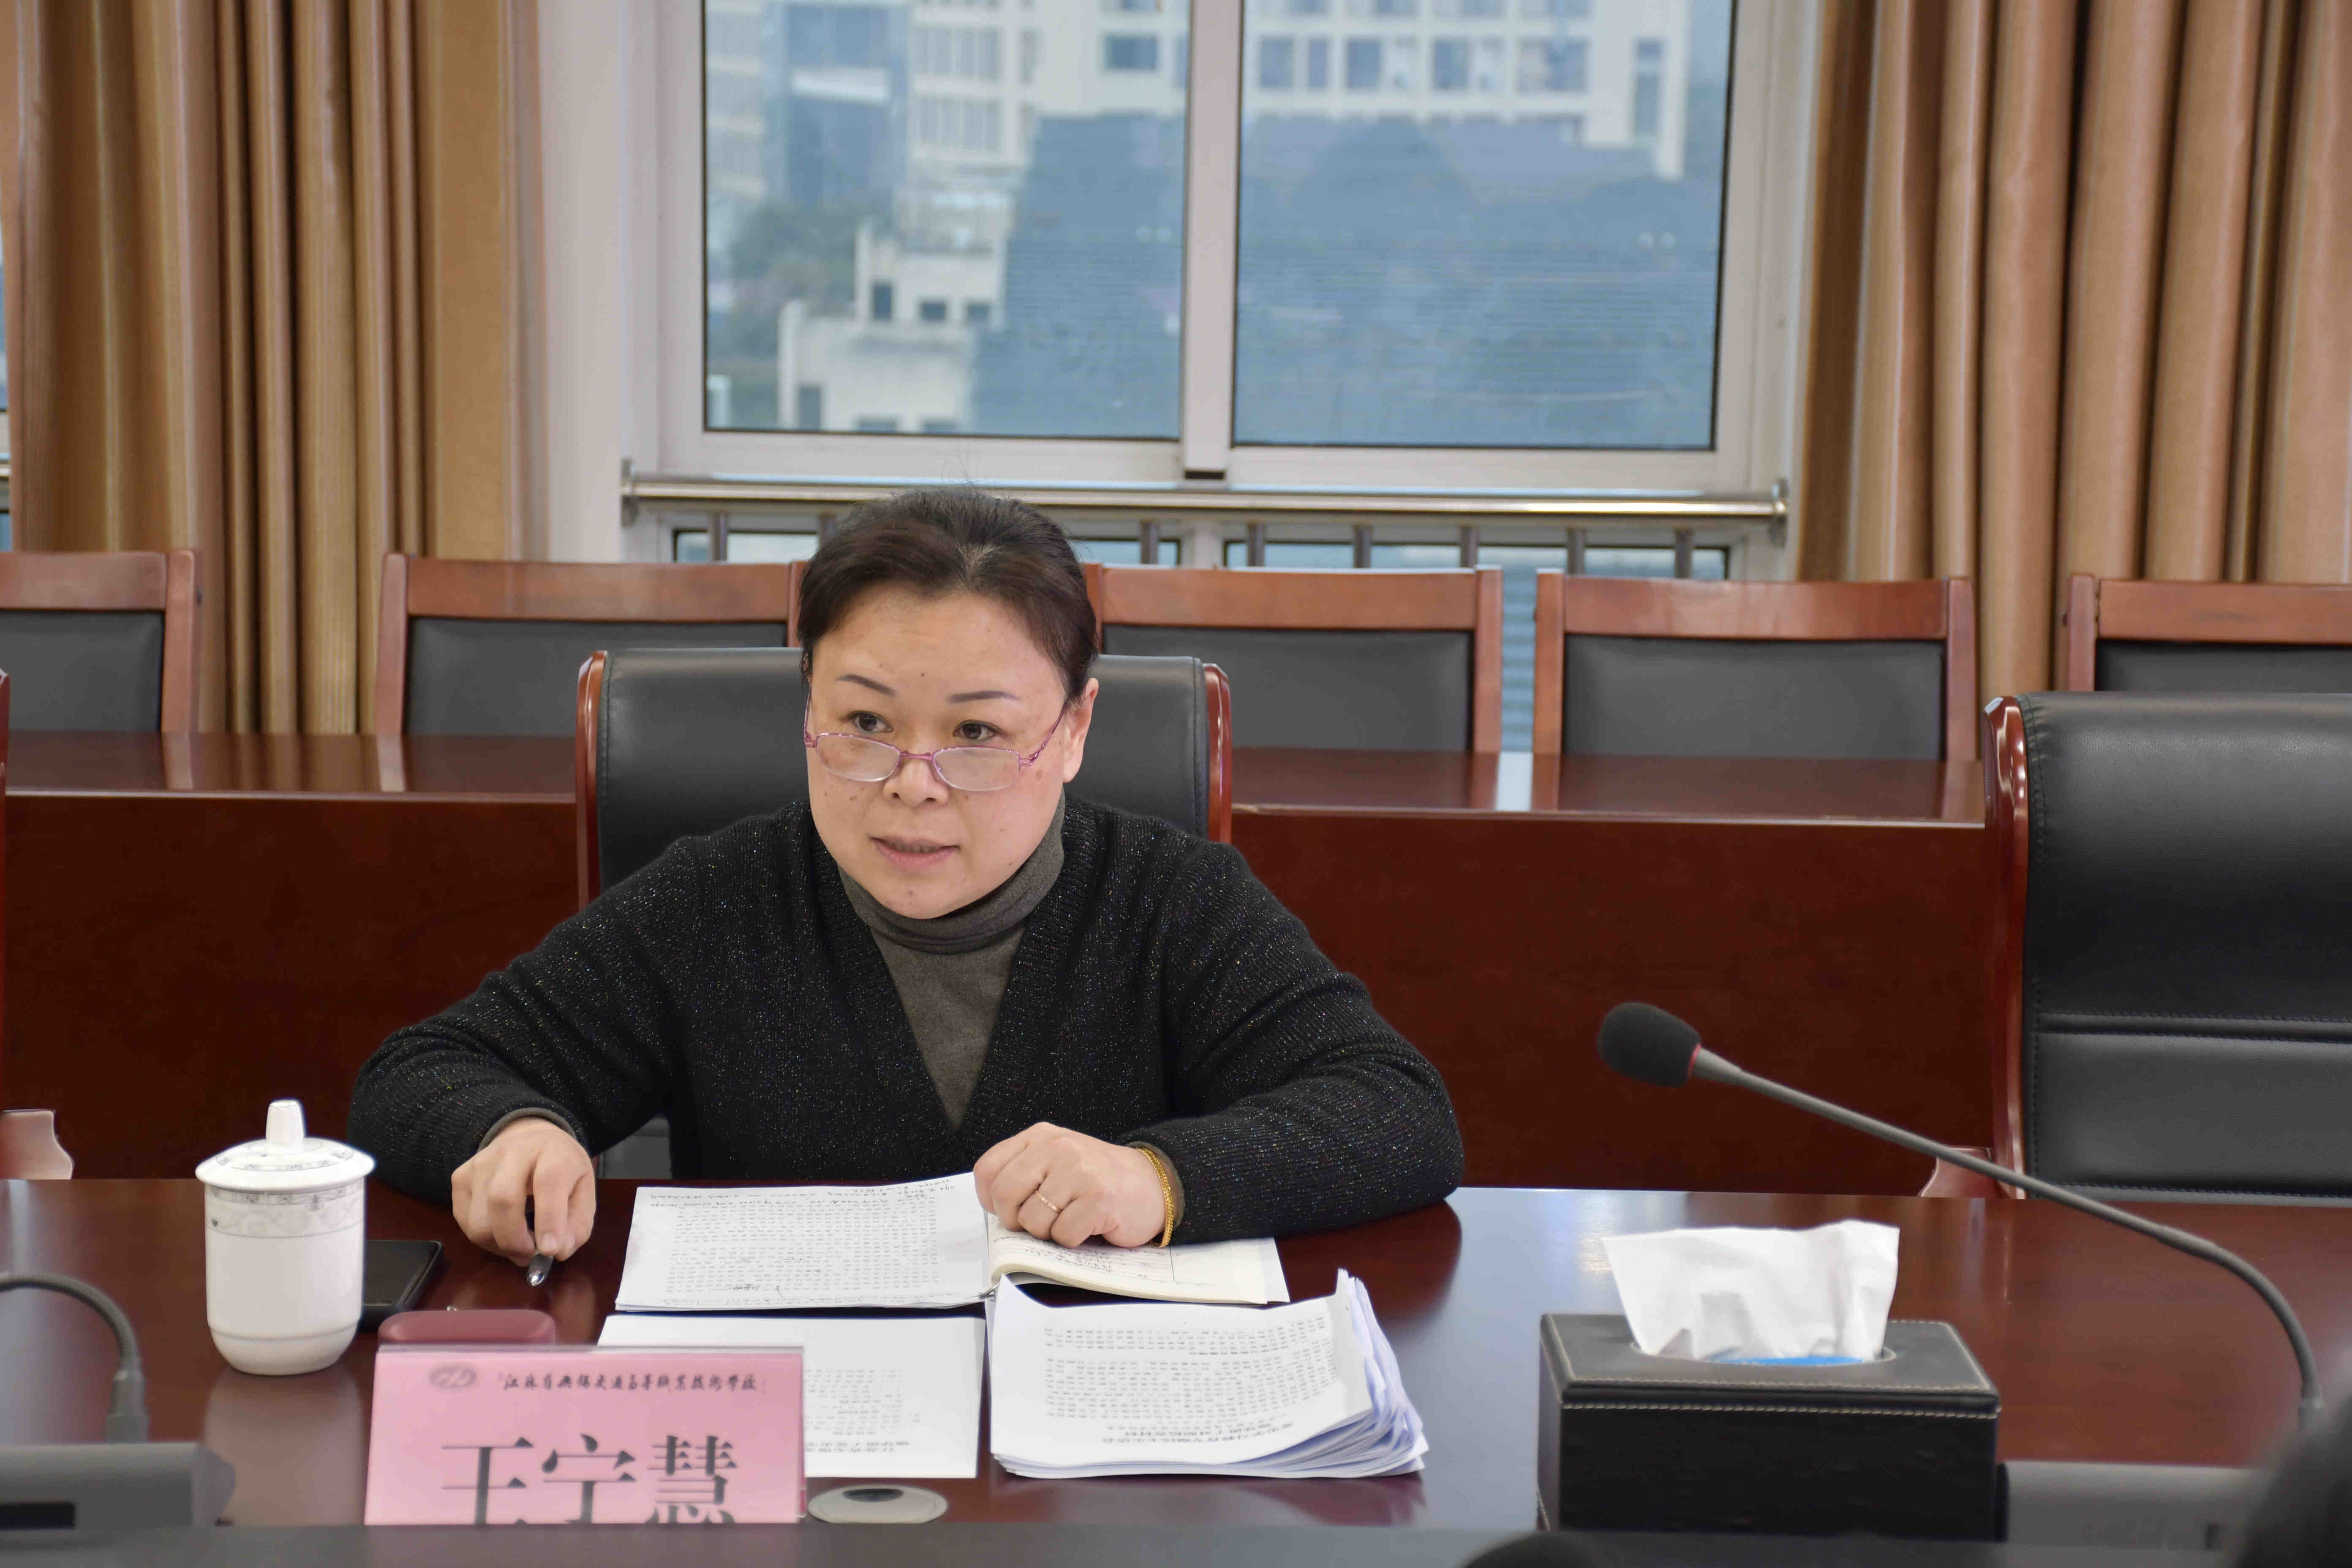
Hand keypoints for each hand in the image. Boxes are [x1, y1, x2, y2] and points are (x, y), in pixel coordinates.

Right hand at [451, 1117, 595, 1265]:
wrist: (528, 1138)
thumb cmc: (559, 1168)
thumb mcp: (584, 1189)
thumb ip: (578, 1223)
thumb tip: (558, 1251)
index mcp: (553, 1151)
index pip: (548, 1181)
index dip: (549, 1219)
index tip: (549, 1250)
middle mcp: (512, 1152)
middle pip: (502, 1200)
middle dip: (515, 1240)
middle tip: (529, 1254)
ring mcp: (480, 1164)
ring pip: (479, 1220)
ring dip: (499, 1245)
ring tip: (519, 1243)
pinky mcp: (459, 1178)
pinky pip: (465, 1223)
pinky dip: (484, 1239)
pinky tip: (502, 1231)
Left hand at [973, 1122, 1165, 1247]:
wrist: (1151, 1184)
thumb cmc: (1097, 1180)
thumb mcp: (1055, 1162)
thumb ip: (1023, 1174)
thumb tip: (995, 1208)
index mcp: (1040, 1137)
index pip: (988, 1170)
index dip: (991, 1200)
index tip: (1009, 1210)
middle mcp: (1058, 1148)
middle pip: (1005, 1195)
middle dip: (1016, 1220)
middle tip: (1040, 1221)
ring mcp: (1079, 1172)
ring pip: (1033, 1220)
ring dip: (1049, 1232)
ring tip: (1071, 1218)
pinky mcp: (1099, 1199)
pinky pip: (1063, 1234)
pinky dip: (1072, 1240)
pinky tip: (1088, 1225)